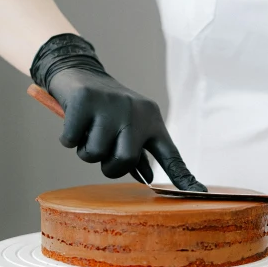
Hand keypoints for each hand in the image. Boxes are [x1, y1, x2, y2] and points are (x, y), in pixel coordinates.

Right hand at [30, 34, 205, 190]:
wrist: (80, 72)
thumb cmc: (108, 109)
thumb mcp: (129, 126)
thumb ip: (138, 152)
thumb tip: (147, 178)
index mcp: (152, 120)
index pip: (170, 154)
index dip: (183, 177)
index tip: (198, 194)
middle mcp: (136, 112)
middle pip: (125, 160)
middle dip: (109, 167)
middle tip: (102, 154)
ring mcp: (110, 106)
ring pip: (94, 154)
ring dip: (84, 150)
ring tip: (88, 131)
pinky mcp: (84, 102)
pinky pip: (71, 141)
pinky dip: (68, 138)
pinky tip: (74, 122)